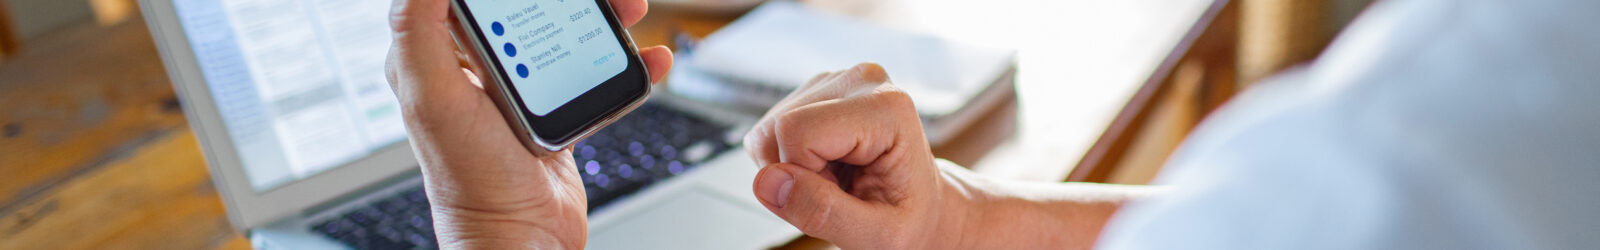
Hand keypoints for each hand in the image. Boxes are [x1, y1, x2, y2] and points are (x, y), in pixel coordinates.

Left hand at [384, 0, 670, 247]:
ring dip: (601, 20)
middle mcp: (476, 73)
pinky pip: (591, 77)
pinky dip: (623, 65)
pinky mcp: (554, 114)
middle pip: (525, 9)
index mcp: (439, 59)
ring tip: (630, 10)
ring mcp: (518, 93)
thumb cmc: (469, 180)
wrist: (519, 238)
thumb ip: (418, 31)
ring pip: (563, 36)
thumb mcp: (435, 97)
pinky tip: (648, 58)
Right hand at [744, 63, 977, 248]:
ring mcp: (838, 81)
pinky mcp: (819, 91)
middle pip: (779, 127)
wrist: (922, 207)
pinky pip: (771, 130)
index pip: (797, 132)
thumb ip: (823, 212)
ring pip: (769, 129)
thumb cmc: (909, 220)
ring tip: (837, 179)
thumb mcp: (879, 236)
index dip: (804, 176)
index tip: (842, 196)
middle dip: (796, 172)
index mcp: (887, 108)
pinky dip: (789, 158)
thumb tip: (767, 182)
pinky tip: (826, 165)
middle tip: (840, 190)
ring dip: (792, 167)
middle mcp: (863, 81)